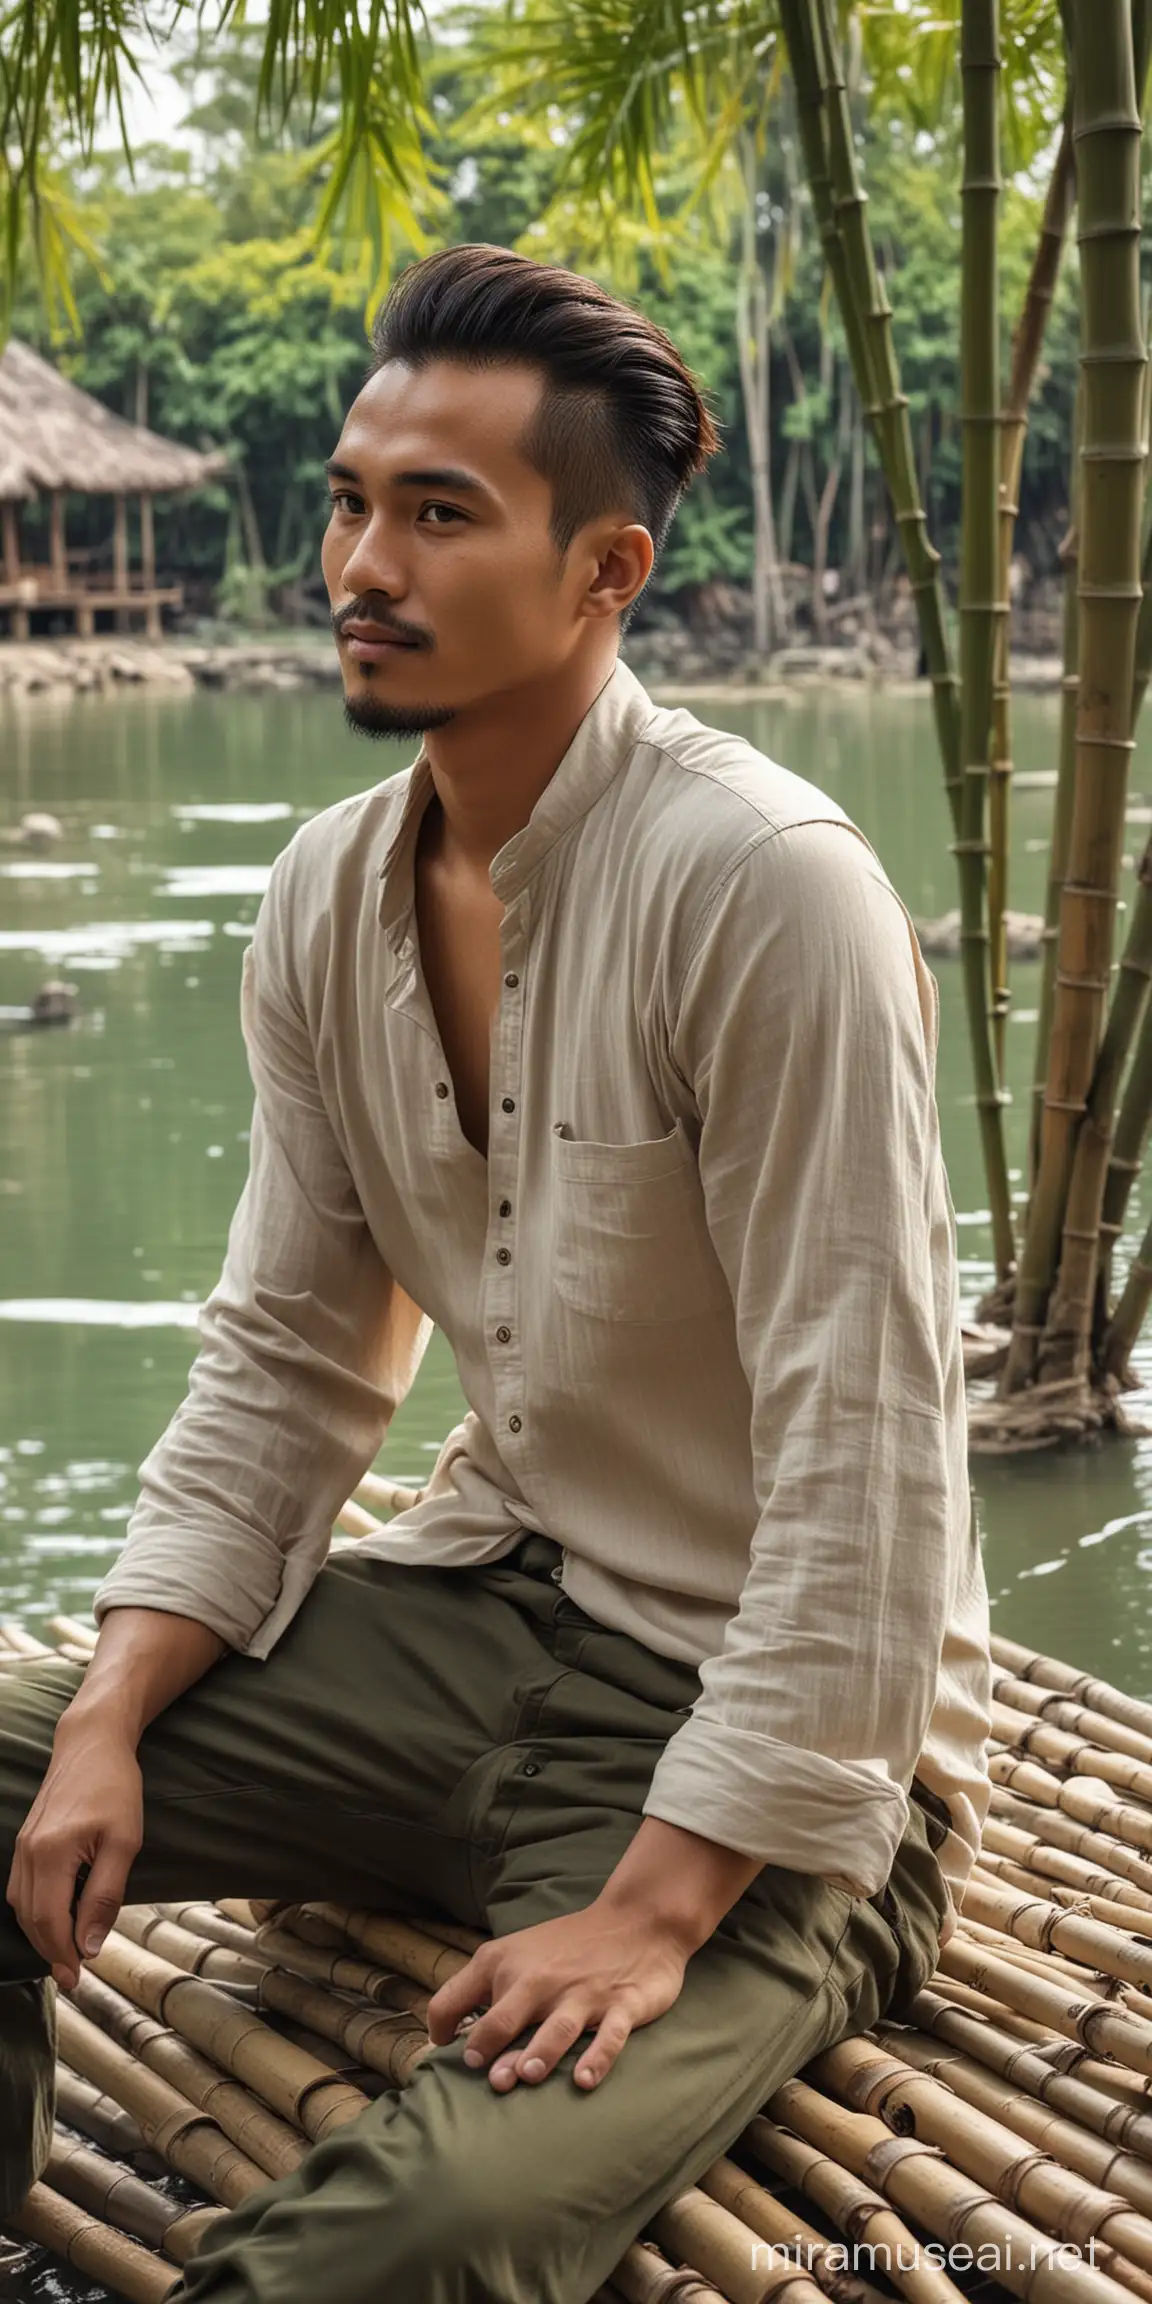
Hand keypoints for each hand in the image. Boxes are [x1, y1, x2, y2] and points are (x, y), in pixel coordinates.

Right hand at [6, 1720, 142, 1989]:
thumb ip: (105, 1896)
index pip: (49, 1921)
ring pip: (21, 1906)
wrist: (92, 1742)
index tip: (79, 1978)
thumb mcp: (124, 1842)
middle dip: (50, 1951)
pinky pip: (21, 1888)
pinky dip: (35, 1911)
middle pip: (30, 1918)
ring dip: (41, 1934)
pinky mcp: (25, 1840)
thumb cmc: (115, 1788)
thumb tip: (89, 1946)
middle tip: (74, 1975)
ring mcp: (22, 1845)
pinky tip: (56, 1918)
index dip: (62, 1954)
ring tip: (67, 1953)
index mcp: (52, 1853)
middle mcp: (28, 1852)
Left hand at [424, 1899, 689, 2092]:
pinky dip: (597, 2058)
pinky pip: (609, 2036)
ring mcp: (583, 1994)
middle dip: (491, 2047)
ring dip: (539, 2053)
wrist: (638, 1920)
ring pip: (556, 2029)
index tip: (445, 2054)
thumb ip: (486, 1991)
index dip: (441, 2029)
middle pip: (505, 2017)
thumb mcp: (518, 1956)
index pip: (455, 1997)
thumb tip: (452, 2039)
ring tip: (527, 2076)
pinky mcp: (622, 2006)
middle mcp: (540, 1978)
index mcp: (504, 1963)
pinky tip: (584, 2080)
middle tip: (489, 2078)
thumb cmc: (567, 1949)